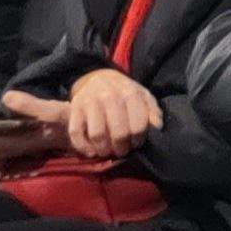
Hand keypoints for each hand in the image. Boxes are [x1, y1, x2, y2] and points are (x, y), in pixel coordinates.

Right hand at [40, 70, 163, 157]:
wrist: (97, 78)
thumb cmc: (123, 92)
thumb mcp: (143, 96)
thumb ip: (152, 111)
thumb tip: (156, 128)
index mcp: (130, 93)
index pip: (139, 124)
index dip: (139, 139)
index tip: (137, 143)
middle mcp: (109, 97)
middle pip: (118, 132)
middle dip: (122, 147)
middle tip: (122, 151)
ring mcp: (89, 103)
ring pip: (97, 135)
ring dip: (104, 149)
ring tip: (108, 151)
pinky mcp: (74, 110)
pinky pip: (76, 133)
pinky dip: (83, 147)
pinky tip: (92, 152)